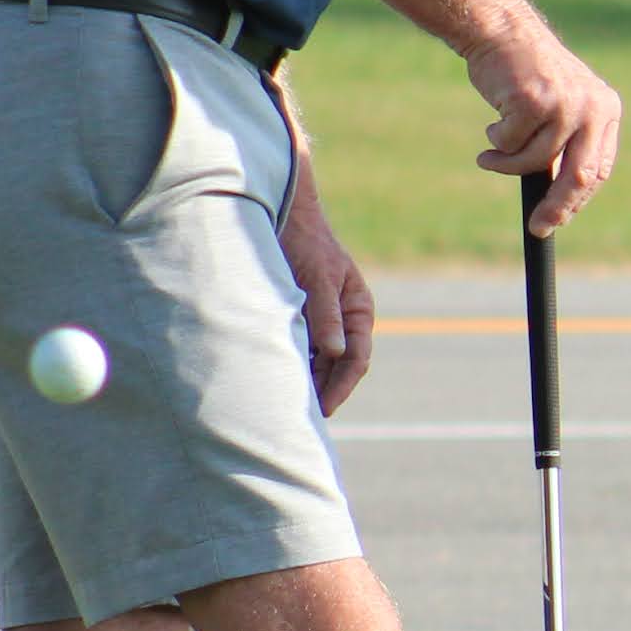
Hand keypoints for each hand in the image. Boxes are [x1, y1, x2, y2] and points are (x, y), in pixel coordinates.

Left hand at [277, 159, 375, 415]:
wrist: (279, 213)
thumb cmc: (305, 241)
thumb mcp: (319, 278)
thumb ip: (326, 316)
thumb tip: (336, 352)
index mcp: (358, 309)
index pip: (357, 359)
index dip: (341, 387)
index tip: (322, 410)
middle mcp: (342, 319)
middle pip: (336, 366)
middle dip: (322, 391)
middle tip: (300, 418)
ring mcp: (320, 319)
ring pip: (316, 362)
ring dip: (304, 381)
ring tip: (283, 404)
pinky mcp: (298, 317)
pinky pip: (297, 349)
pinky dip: (288, 365)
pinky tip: (271, 378)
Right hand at [469, 16, 623, 228]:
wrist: (502, 31)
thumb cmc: (527, 75)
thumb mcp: (561, 107)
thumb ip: (568, 146)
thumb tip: (560, 206)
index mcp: (607, 110)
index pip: (599, 170)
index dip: (578, 200)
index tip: (557, 220)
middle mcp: (593, 108)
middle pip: (579, 176)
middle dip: (557, 207)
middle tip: (537, 228)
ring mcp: (565, 104)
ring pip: (535, 161)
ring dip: (507, 165)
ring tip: (490, 155)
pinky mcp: (534, 101)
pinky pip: (509, 143)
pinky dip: (496, 142)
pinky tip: (492, 121)